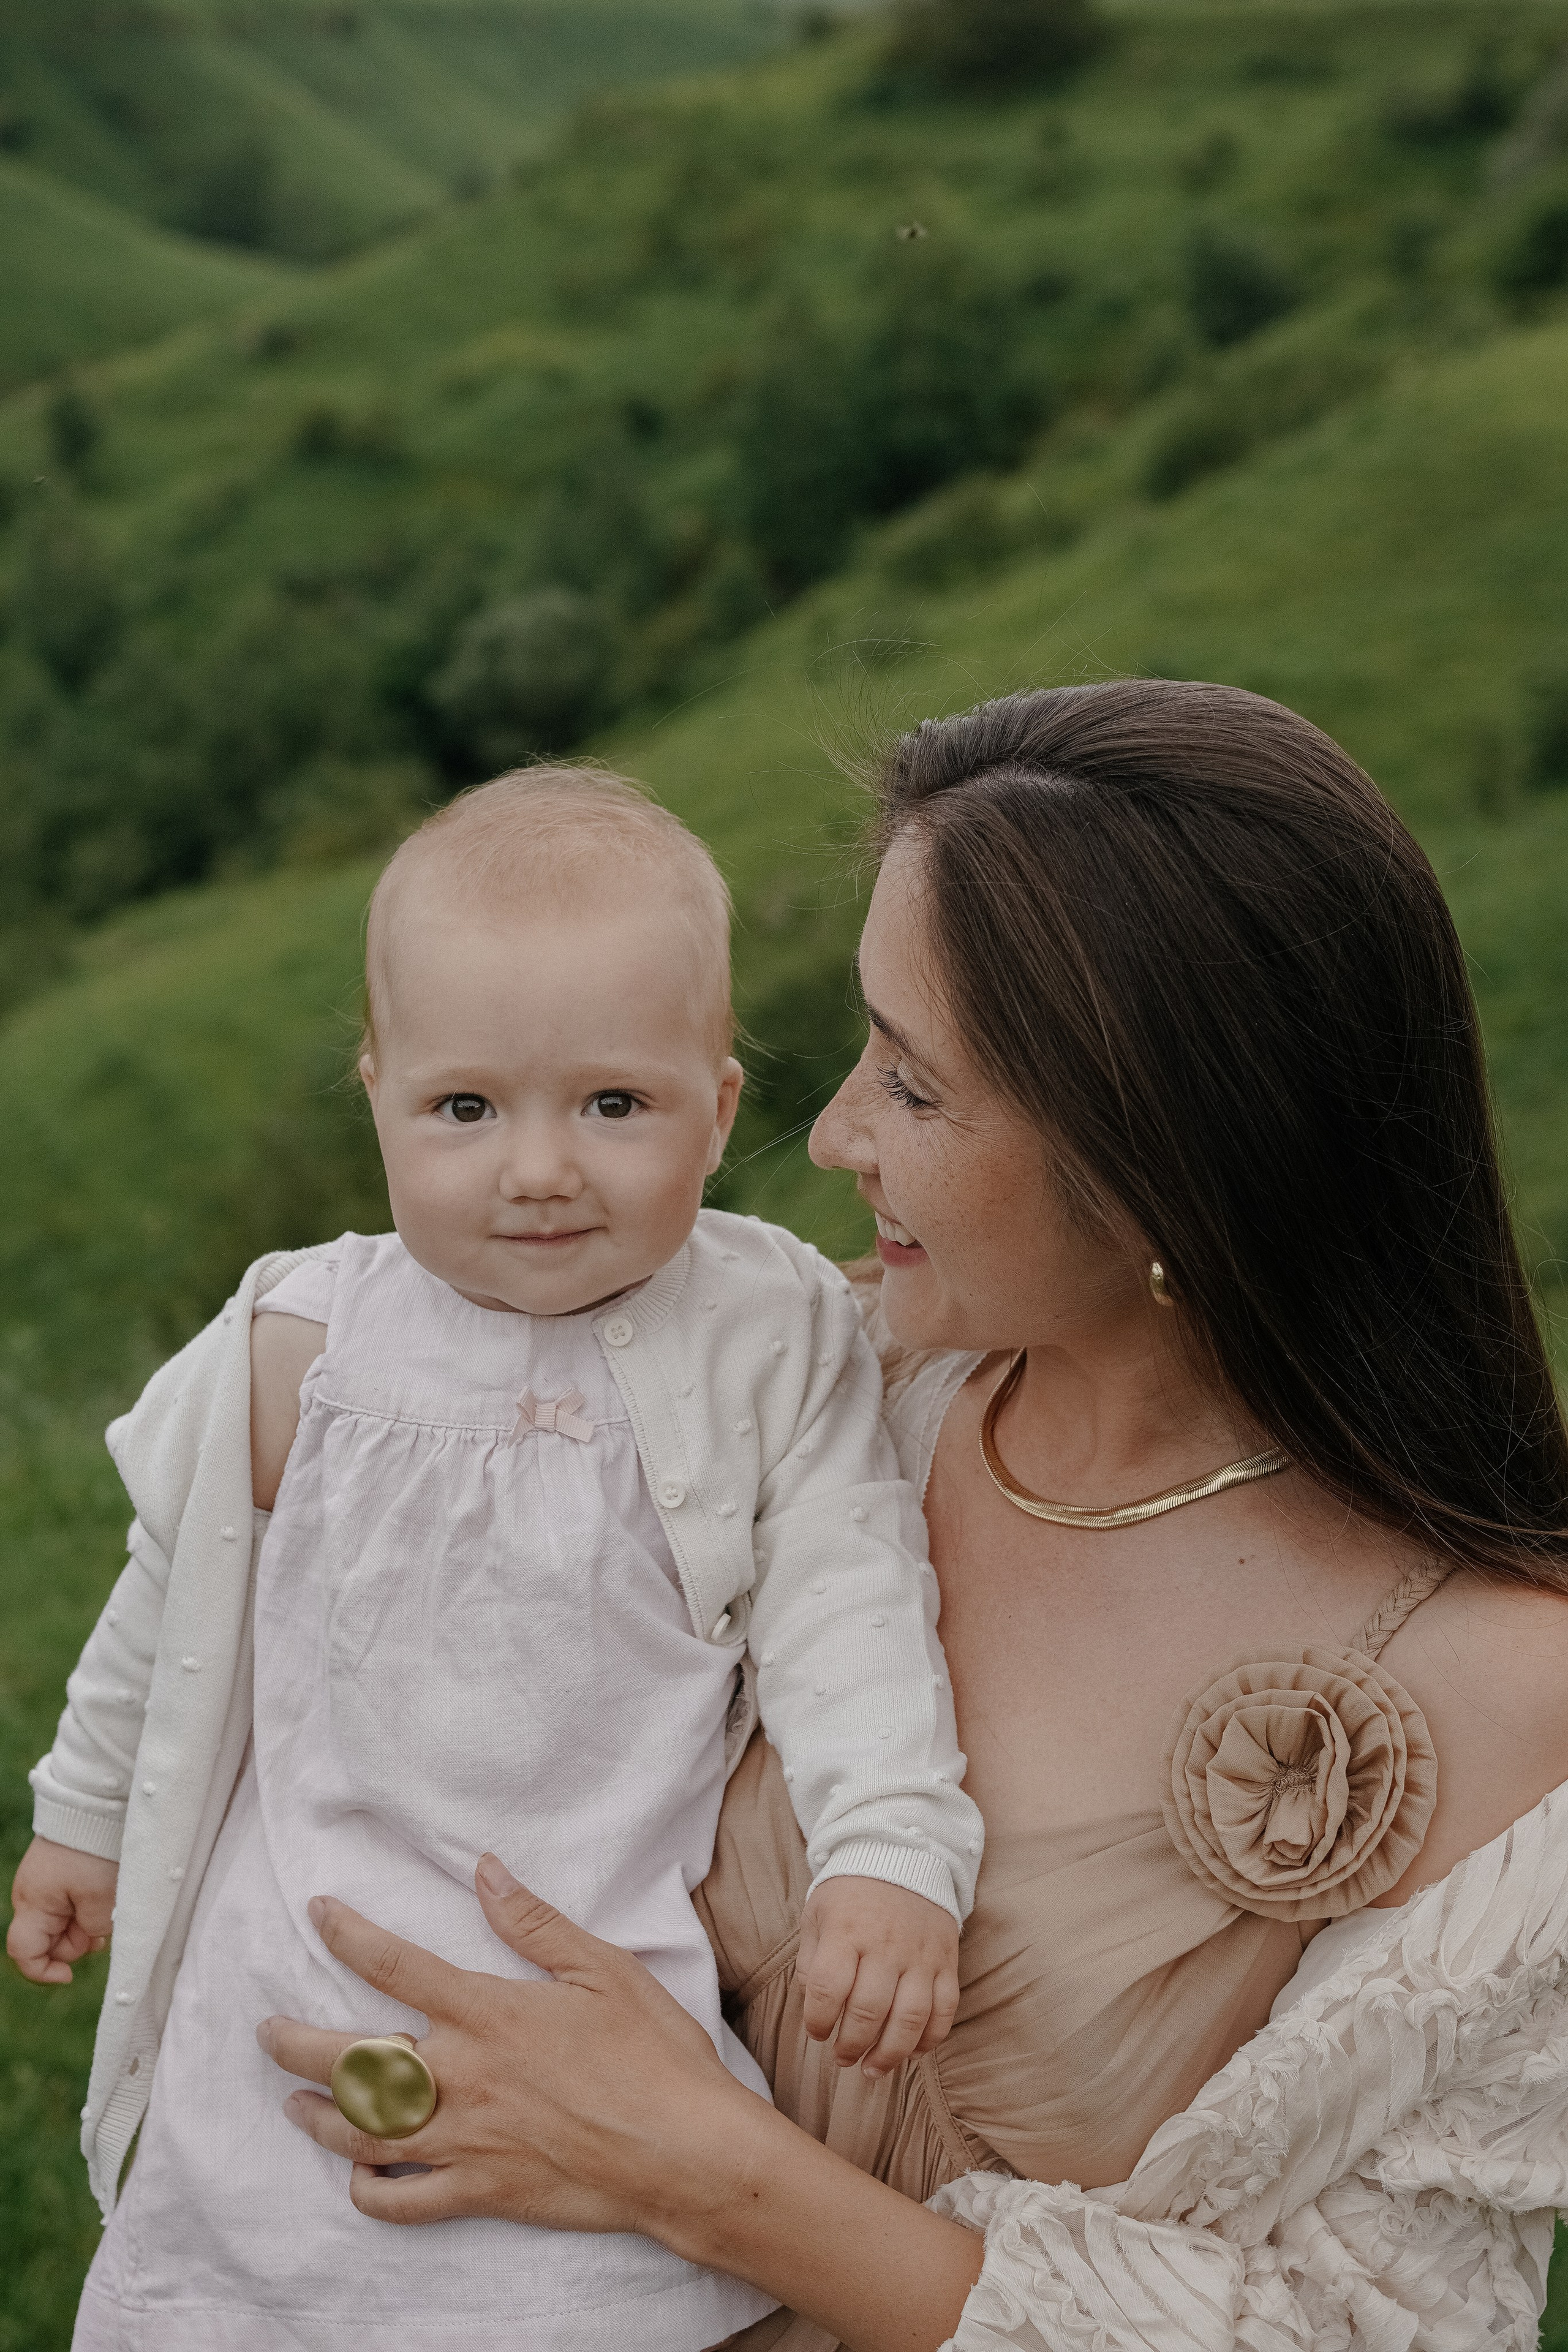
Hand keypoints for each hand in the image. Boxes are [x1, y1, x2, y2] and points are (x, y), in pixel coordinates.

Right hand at [7, 1836, 117, 1984]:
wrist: (101, 1800)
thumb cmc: (99, 1851)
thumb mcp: (102, 1900)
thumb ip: (92, 1931)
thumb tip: (90, 1938)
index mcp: (33, 1903)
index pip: (24, 1953)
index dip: (44, 1972)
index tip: (71, 1974)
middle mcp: (31, 1893)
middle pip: (48, 1939)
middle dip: (76, 1942)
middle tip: (103, 1924)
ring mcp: (45, 1879)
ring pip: (63, 1920)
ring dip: (86, 1922)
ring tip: (108, 1901)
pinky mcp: (60, 1867)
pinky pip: (71, 1899)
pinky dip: (88, 1903)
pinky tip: (106, 1891)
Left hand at [256, 1855, 769, 2238]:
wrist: (685, 2151)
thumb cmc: (654, 2054)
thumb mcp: (602, 1970)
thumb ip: (534, 1923)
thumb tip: (486, 1872)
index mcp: (488, 2013)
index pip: (395, 1966)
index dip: (348, 1934)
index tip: (317, 1911)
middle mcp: (462, 2077)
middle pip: (353, 2062)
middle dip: (297, 2045)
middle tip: (267, 2032)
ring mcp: (466, 2141)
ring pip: (363, 2136)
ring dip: (318, 2118)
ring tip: (293, 2103)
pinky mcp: (481, 2192)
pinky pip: (404, 2202)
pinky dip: (369, 2193)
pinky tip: (357, 2181)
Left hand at [797, 1877, 959, 2077]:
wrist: (901, 1853)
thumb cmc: (850, 1892)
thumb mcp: (818, 1915)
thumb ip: (813, 1963)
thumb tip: (815, 2010)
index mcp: (846, 1931)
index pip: (828, 1990)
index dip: (818, 2022)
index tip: (817, 2033)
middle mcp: (885, 1945)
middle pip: (869, 2012)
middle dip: (851, 2046)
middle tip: (842, 2059)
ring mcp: (920, 1955)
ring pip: (909, 2019)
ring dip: (890, 2054)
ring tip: (873, 2070)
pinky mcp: (946, 1961)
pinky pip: (944, 2009)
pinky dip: (930, 2038)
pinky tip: (912, 2052)